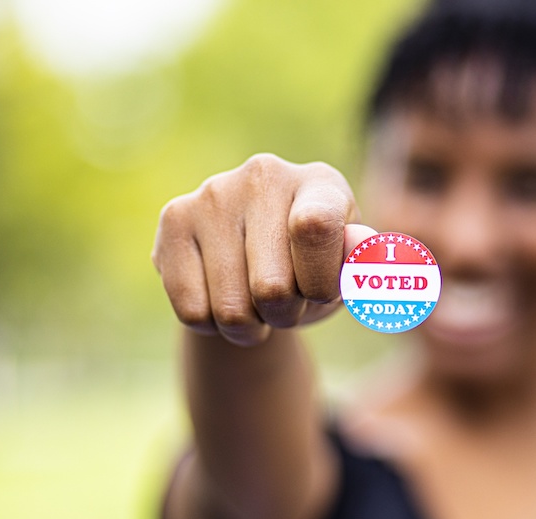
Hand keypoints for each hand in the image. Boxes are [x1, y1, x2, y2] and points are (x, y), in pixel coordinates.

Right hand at [153, 153, 375, 345]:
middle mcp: (264, 174)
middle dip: (284, 316)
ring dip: (248, 326)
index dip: (318, 282)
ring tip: (255, 303)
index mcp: (321, 183)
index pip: (315, 229)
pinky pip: (191, 311)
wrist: (254, 267)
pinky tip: (220, 297)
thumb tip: (360, 245)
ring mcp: (214, 193)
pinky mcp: (173, 218)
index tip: (319, 292)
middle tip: (285, 302)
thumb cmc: (313, 271)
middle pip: (271, 288)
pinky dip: (211, 325)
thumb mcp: (345, 277)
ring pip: (229, 308)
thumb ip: (362, 268)